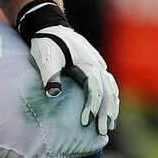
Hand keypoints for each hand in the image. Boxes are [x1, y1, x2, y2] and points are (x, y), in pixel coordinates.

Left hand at [25, 21, 119, 135]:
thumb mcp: (45, 59)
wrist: (50, 27)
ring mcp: (99, 66)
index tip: (85, 123)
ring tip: (111, 125)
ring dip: (112, 107)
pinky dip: (111, 99)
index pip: (95, 90)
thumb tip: (53, 94)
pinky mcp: (96, 67)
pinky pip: (109, 85)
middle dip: (107, 113)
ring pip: (112, 90)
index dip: (92, 107)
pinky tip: (110, 109)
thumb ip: (49, 76)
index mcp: (88, 64)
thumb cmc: (46, 43)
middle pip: (108, 93)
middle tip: (104, 131)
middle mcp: (98, 66)